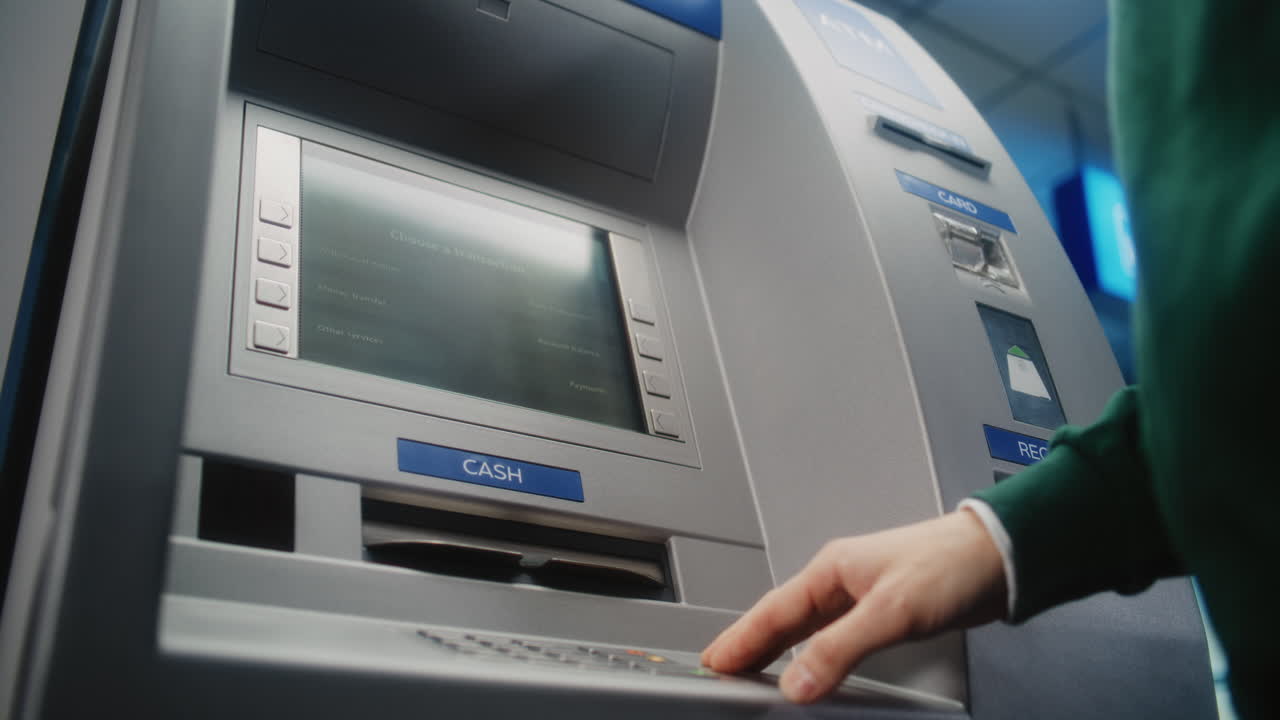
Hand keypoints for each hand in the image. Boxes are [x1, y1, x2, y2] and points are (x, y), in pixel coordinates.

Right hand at [701, 509, 1006, 702]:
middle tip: (720, 671)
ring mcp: (860, 593)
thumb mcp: (890, 611)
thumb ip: (839, 648)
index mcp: (831, 569)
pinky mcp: (881, 608)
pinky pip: (830, 634)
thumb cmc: (951, 565)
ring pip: (804, 626)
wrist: (1000, 555)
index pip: (772, 611)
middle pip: (781, 617)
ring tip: (754, 672)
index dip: (740, 639)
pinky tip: (810, 664)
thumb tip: (798, 681)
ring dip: (777, 648)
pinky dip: (810, 652)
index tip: (713, 662)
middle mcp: (840, 579)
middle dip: (749, 644)